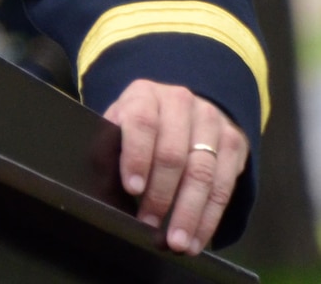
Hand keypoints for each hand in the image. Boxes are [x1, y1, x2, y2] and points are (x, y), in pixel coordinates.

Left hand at [104, 79, 248, 254]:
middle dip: (161, 195)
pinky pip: (225, 187)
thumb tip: (103, 187)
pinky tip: (196, 239)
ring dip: (189, 214)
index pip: (142, 122)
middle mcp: (181, 103)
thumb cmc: (139, 123)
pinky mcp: (234, 143)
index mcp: (145, 94)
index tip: (132, 188)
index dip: (137, 156)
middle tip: (149, 225)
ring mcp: (212, 121)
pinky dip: (209, 218)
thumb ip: (109, 148)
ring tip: (176, 242)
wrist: (180, 107)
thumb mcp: (118, 124)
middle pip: (174, 154)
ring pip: (203, 174)